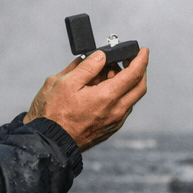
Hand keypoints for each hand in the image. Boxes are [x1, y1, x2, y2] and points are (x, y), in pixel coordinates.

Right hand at [23, 47, 148, 150]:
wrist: (48, 143)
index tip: (143, 50)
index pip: (134, 74)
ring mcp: (113, 123)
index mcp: (106, 97)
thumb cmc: (52, 114)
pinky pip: (122, 108)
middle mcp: (115, 112)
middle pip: (139, 87)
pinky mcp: (108, 129)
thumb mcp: (64, 82)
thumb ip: (87, 67)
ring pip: (130, 99)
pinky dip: (119, 95)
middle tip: (130, 59)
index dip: (141, 59)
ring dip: (126, 83)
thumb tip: (101, 56)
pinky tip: (103, 89)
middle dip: (139, 70)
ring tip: (106, 73)